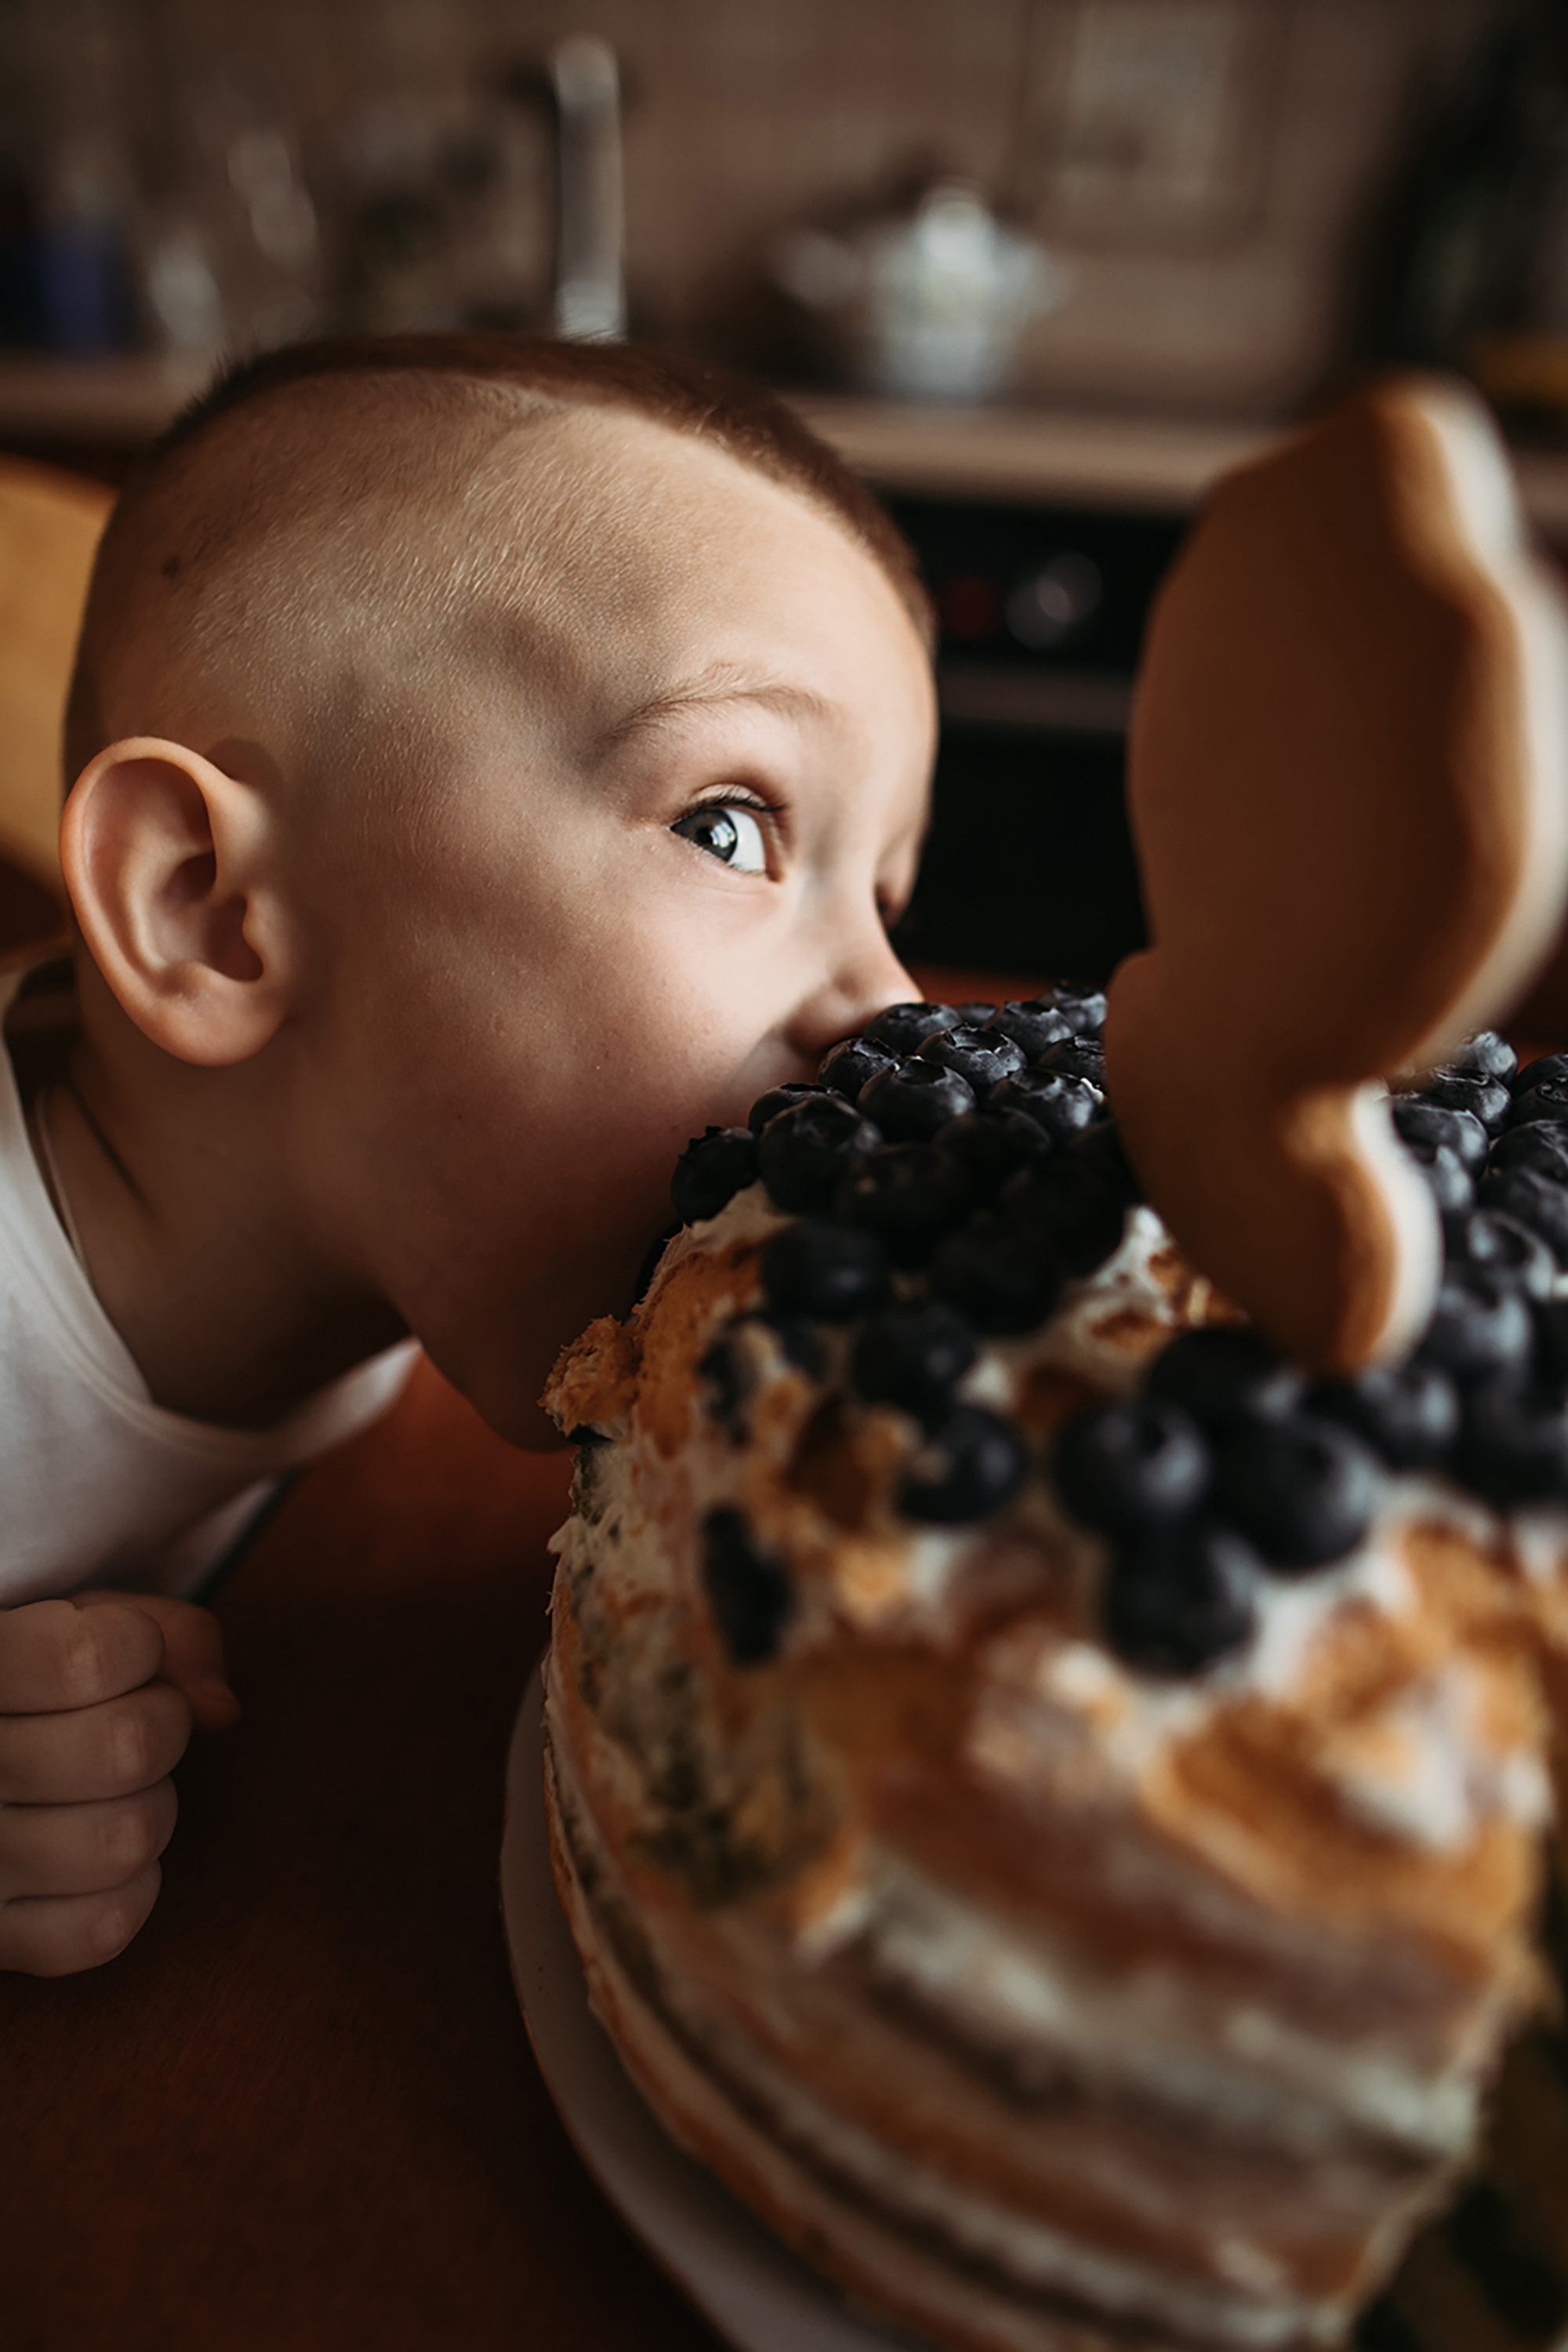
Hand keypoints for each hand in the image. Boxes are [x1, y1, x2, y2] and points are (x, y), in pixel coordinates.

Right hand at [0, 1591, 239, 1976]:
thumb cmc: (33, 1689)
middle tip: (120, 1721)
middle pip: (128, 1748)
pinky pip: (107, 1926)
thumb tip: (221, 1709)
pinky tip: (94, 1855)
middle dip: (159, 1723)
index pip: (93, 1660)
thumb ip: (165, 1633)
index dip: (139, 1647)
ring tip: (104, 1790)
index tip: (119, 1653)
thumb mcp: (79, 1625)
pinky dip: (130, 1889)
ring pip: (127, 1840)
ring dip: (148, 1807)